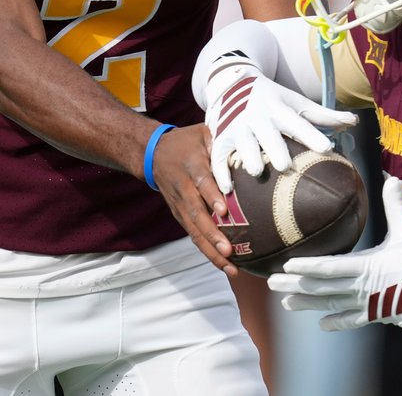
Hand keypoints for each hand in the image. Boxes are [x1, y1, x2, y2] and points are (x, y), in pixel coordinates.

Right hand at [150, 123, 238, 274]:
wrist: (152, 154)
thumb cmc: (186, 142)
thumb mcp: (202, 133)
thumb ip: (222, 139)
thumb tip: (249, 145)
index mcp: (190, 165)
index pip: (201, 181)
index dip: (211, 195)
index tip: (223, 209)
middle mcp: (183, 188)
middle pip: (196, 213)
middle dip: (212, 233)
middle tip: (228, 250)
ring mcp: (180, 205)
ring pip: (194, 230)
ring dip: (211, 249)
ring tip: (229, 266)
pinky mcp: (180, 215)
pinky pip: (194, 235)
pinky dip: (207, 251)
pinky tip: (225, 265)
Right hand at [204, 64, 356, 193]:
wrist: (233, 84)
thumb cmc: (273, 99)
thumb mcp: (296, 102)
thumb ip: (324, 115)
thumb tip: (354, 121)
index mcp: (279, 108)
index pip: (298, 123)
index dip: (312, 135)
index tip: (326, 148)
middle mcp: (258, 117)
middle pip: (268, 135)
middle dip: (276, 149)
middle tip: (285, 166)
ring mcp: (238, 127)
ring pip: (243, 144)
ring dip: (249, 157)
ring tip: (256, 172)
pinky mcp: (221, 137)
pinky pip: (219, 156)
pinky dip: (221, 172)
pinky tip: (229, 189)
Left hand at [269, 176, 401, 330]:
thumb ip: (395, 206)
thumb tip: (391, 178)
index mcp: (365, 266)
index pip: (329, 267)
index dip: (307, 266)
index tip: (287, 264)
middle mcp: (360, 287)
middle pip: (321, 288)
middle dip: (295, 285)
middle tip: (271, 284)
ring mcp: (366, 303)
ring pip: (331, 305)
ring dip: (307, 304)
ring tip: (286, 304)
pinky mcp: (376, 315)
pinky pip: (351, 320)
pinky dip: (336, 322)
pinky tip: (321, 324)